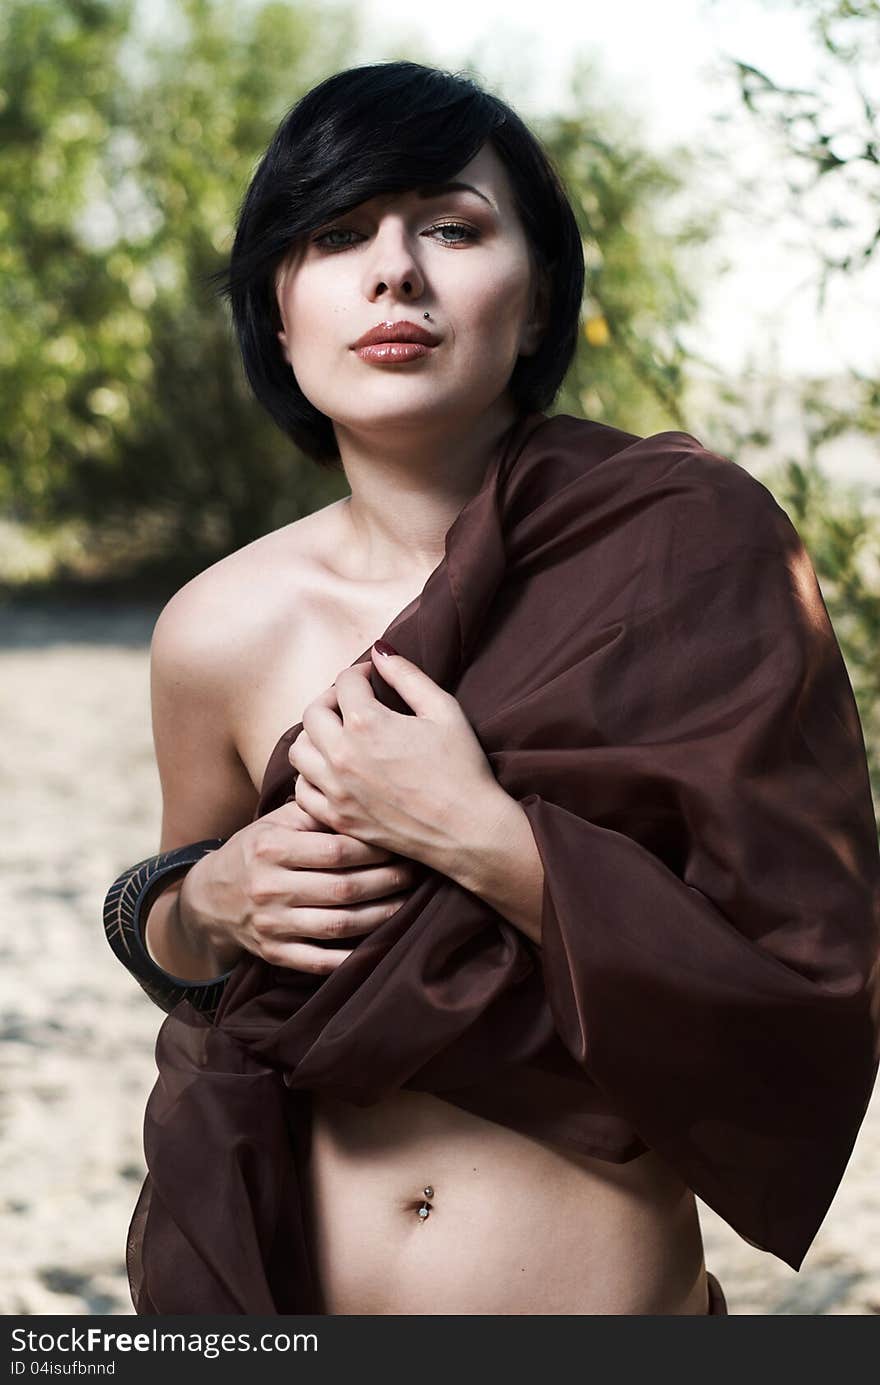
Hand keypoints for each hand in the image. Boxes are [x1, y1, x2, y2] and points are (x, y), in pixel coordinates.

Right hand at [178, 799, 424, 975]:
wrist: (209, 898)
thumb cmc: (256, 851)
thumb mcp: (275, 823)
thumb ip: (315, 813)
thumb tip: (365, 804)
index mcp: (271, 848)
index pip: (337, 850)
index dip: (376, 849)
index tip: (401, 844)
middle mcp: (269, 887)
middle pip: (344, 888)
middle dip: (388, 881)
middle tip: (416, 873)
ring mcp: (271, 925)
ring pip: (339, 925)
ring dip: (382, 916)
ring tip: (409, 902)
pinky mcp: (274, 953)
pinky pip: (320, 961)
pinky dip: (353, 957)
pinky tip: (381, 943)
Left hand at [287, 643, 502, 873]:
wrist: (469, 830)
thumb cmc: (462, 769)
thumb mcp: (444, 710)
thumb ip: (407, 675)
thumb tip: (380, 651)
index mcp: (366, 723)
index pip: (344, 682)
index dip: (360, 673)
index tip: (372, 677)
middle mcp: (342, 755)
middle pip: (313, 713)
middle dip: (331, 699)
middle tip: (351, 702)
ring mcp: (336, 790)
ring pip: (300, 751)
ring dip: (316, 737)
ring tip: (339, 736)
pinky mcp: (339, 818)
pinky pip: (302, 792)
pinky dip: (311, 777)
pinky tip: (333, 772)